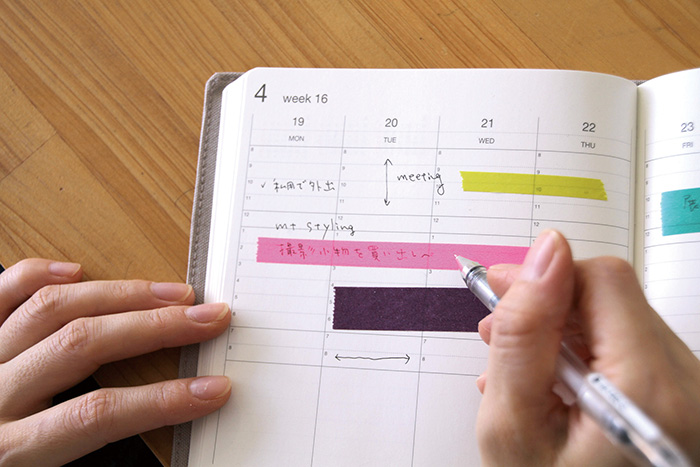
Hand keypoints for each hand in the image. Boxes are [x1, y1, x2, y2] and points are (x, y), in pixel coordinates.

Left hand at [0, 258, 230, 464]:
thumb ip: (81, 455)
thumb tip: (151, 429)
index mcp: (7, 451)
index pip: (99, 414)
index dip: (163, 400)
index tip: (211, 389)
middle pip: (84, 345)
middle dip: (157, 328)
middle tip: (207, 318)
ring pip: (51, 310)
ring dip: (120, 295)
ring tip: (169, 293)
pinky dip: (37, 276)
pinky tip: (77, 271)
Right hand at [475, 230, 699, 464]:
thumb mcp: (515, 427)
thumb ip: (524, 335)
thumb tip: (543, 256)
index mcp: (651, 390)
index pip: (603, 280)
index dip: (544, 276)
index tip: (502, 290)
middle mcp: (689, 388)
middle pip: (612, 301)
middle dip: (547, 309)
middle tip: (496, 336)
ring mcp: (690, 397)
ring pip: (618, 325)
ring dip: (561, 336)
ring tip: (518, 372)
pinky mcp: (682, 405)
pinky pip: (631, 355)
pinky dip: (585, 360)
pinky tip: (551, 388)